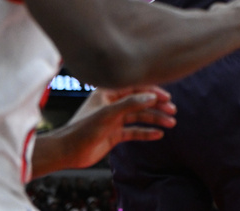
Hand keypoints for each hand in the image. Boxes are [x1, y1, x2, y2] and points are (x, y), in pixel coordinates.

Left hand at [53, 86, 177, 169]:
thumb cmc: (83, 128)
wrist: (67, 152)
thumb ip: (131, 104)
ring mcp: (114, 120)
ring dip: (155, 120)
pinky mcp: (115, 134)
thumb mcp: (108, 113)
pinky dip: (146, 132)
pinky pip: (135, 131)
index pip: (136, 87)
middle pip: (141, 102)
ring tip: (170, 124)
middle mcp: (113, 104)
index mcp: (109, 93)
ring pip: (140, 117)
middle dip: (157, 106)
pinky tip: (158, 135)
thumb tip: (154, 97)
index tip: (167, 98)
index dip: (153, 91)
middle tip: (172, 111)